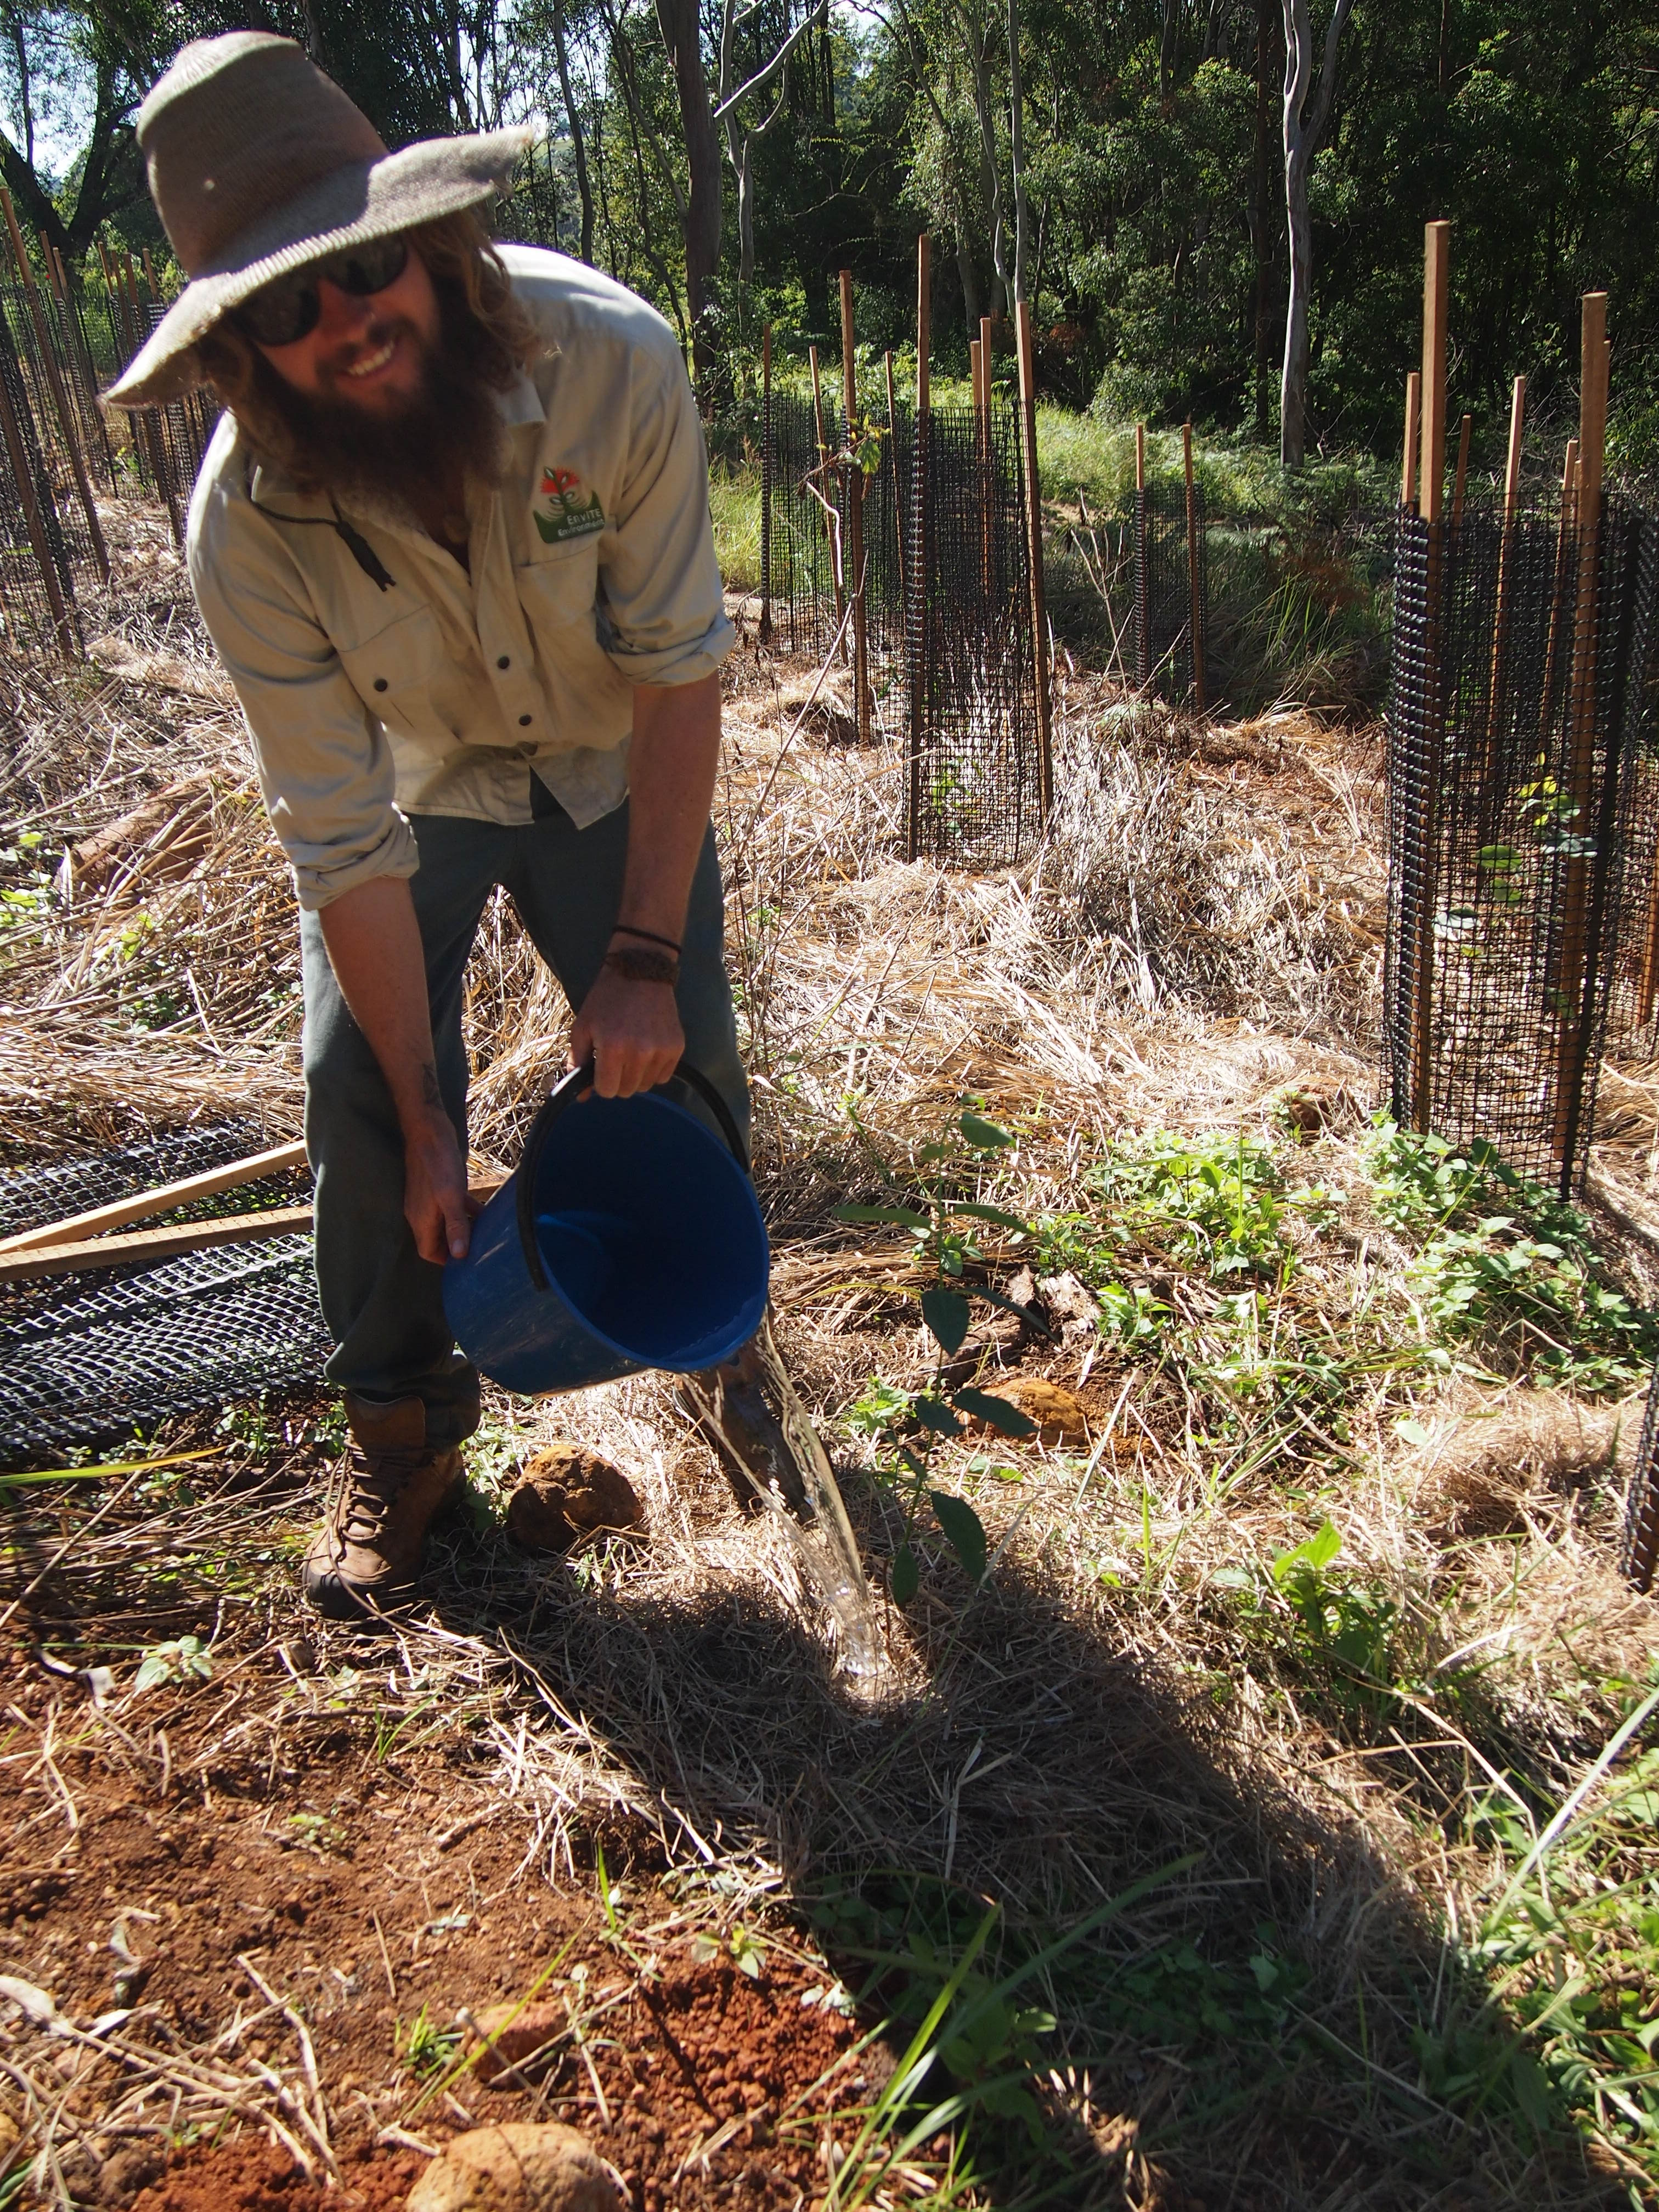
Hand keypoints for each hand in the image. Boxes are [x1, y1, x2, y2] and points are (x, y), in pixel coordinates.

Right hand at [402, 1106, 478, 1263]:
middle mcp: (422, 1214)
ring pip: (446, 1223)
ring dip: (464, 1228)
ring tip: (487, 1233)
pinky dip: (465, 1211)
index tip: (466, 1265)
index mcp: (421, 1220)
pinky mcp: (438, 1187)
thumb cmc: (438, 1163)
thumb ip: (455, 1225)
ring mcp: (429, 1200)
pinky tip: (483, 1210)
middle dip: (457, 1247)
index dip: (445, 1261)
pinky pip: (451, 1206)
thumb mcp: (450, 1197)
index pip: (429, 1252)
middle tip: (481, 1251)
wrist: (428, 1129)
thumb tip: (459, 1255)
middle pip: (437, 1240)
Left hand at [570, 966, 683, 1098]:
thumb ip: (578, 1062)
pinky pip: (663, 1076)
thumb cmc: (606, 999)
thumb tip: (582, 1097)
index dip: (600, 1082)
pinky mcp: (676, 1047)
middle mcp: (639, 1052)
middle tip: (616, 1058)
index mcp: (612, 1047)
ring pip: (646, 1086)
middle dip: (618, 1080)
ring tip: (631, 1052)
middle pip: (627, 1091)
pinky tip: (647, 1050)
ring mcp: (661, 1050)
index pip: (607, 1090)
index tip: (601, 1068)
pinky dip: (653, 1069)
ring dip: (636, 1076)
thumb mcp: (583, 1027)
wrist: (640, 972)